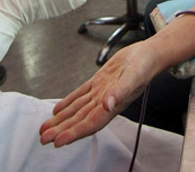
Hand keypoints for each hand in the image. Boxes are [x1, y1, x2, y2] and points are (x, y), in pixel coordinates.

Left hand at [40, 40, 162, 146]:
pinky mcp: (99, 82)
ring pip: (77, 110)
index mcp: (113, 105)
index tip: (58, 141)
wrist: (149, 53)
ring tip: (46, 129)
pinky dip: (68, 103)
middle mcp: (104, 102)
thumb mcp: (134, 77)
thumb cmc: (145, 66)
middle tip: (44, 139)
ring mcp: (100, 92)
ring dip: (61, 120)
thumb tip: (108, 104)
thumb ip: (121, 91)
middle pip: (79, 120)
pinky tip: (58, 109)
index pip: (90, 123)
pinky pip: (80, 95)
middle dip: (62, 130)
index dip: (73, 133)